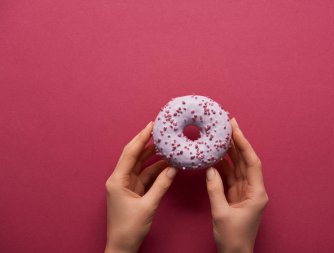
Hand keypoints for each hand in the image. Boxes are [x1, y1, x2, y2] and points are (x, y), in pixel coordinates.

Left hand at [105, 122, 177, 252]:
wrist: (122, 247)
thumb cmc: (129, 228)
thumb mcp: (148, 206)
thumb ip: (161, 185)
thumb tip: (173, 168)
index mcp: (117, 180)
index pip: (130, 153)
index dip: (141, 138)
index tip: (151, 125)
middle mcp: (120, 179)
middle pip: (134, 156)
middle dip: (147, 143)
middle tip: (159, 131)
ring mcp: (126, 185)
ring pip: (141, 165)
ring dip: (153, 156)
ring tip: (166, 145)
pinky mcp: (133, 191)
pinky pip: (145, 176)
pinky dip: (155, 170)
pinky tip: (167, 164)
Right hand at [206, 118, 268, 252]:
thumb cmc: (233, 238)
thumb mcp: (221, 213)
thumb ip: (215, 189)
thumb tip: (210, 169)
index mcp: (256, 193)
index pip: (251, 162)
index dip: (243, 143)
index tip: (235, 128)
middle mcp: (253, 189)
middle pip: (245, 161)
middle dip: (236, 143)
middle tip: (227, 126)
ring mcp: (244, 192)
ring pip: (236, 167)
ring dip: (228, 153)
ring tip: (219, 137)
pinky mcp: (235, 196)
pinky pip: (229, 177)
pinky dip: (221, 167)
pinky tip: (214, 157)